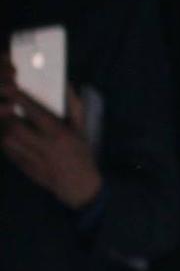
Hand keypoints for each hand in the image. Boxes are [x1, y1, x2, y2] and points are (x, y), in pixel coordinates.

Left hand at [0, 78, 102, 209]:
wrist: (79, 185)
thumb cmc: (81, 153)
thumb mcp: (81, 128)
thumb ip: (73, 105)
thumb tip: (64, 84)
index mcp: (60, 134)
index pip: (35, 112)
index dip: (20, 98)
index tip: (11, 88)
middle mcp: (45, 146)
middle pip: (15, 126)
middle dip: (7, 114)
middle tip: (5, 106)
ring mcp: (32, 158)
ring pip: (7, 139)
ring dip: (4, 127)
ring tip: (7, 120)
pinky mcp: (23, 167)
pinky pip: (6, 150)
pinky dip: (4, 140)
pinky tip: (8, 135)